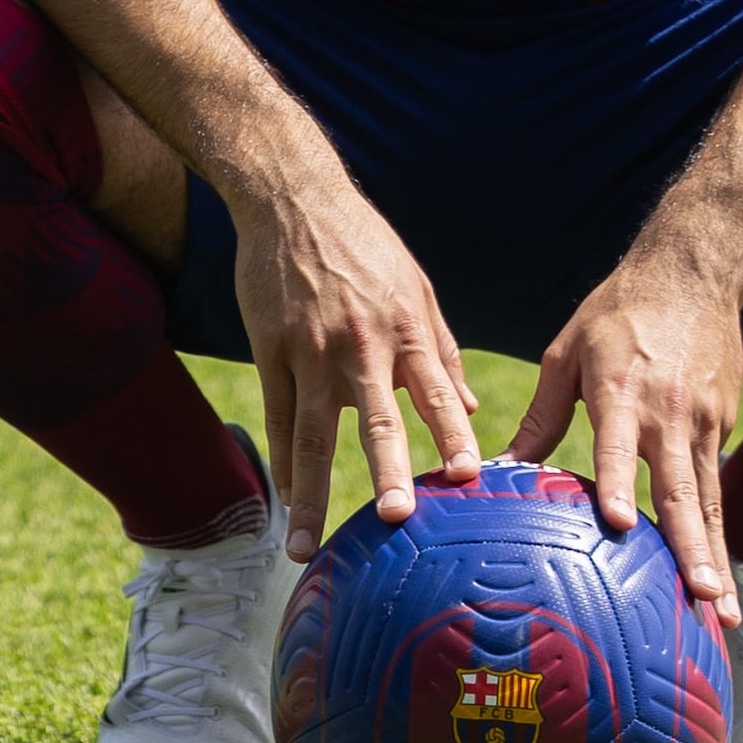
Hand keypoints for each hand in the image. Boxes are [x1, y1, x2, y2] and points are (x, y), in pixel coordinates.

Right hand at [235, 178, 482, 561]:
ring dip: (311, 494)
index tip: (469, 481)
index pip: (436, 393)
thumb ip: (443, 350)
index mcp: (405, 329)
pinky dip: (283, 462)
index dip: (452, 436)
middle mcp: (360, 345)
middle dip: (387, 472)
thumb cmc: (364, 243)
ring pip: (312, 434)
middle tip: (396, 521)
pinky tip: (288, 500)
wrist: (292, 197)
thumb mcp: (416, 286)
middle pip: (375, 420)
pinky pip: (278, 416)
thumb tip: (472, 410)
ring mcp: (309, 350)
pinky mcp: (270, 349)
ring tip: (307, 545)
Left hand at [505, 256, 742, 616]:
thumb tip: (501, 467)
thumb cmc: (616, 314)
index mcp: (622, 390)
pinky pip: (716, 487)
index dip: (623, 483)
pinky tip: (716, 576)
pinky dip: (719, 532)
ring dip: (717, 557)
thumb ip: (542, 414)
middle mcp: (669, 413)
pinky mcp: (721, 427)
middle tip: (699, 597)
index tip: (624, 525)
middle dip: (693, 547)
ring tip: (721, 611)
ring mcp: (703, 424)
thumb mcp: (568, 353)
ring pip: (710, 500)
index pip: (621, 444)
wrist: (691, 275)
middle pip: (683, 489)